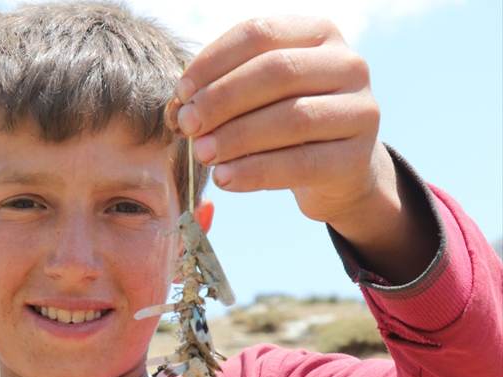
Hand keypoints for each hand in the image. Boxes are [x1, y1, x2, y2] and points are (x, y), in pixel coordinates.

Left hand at [176, 16, 437, 283]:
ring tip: (202, 153)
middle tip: (187, 125)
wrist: (338, 170)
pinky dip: (255, 172)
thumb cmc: (286, 125)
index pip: (259, 33)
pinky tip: (225, 179)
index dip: (214, 61)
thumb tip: (180, 109)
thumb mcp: (260, 98)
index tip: (181, 91)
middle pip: (276, 72)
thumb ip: (225, 92)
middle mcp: (348, 64)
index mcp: (318, 34)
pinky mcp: (355, 157)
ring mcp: (359, 110)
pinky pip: (299, 164)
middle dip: (222, 100)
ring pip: (291, 118)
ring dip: (236, 137)